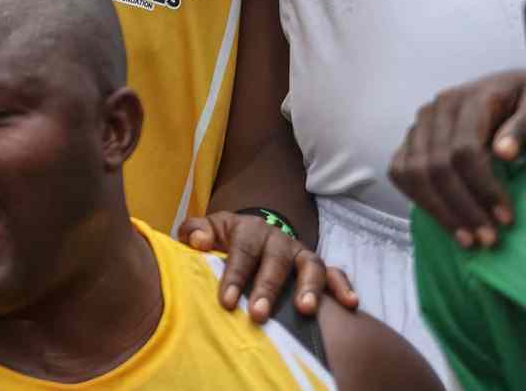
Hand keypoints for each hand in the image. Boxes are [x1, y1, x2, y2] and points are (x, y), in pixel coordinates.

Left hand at [178, 213, 356, 321]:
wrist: (251, 235)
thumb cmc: (224, 240)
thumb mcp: (207, 231)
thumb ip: (195, 231)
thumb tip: (198, 241)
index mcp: (249, 229)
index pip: (242, 251)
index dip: (235, 276)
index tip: (228, 302)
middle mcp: (278, 239)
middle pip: (276, 261)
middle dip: (268, 288)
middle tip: (260, 315)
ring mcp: (300, 253)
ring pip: (311, 266)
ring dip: (310, 287)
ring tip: (305, 310)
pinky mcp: (319, 267)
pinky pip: (335, 274)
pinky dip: (344, 286)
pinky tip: (349, 304)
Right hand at [391, 68, 525, 247]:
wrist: (508, 91)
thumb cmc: (524, 103)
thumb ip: (522, 127)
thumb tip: (503, 153)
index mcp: (467, 100)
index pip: (463, 150)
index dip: (483, 188)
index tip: (506, 219)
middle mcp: (434, 111)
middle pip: (435, 166)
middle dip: (462, 207)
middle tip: (488, 239)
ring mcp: (419, 125)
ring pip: (414, 172)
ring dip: (439, 211)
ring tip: (468, 239)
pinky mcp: (411, 140)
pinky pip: (401, 172)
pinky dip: (418, 199)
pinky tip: (446, 220)